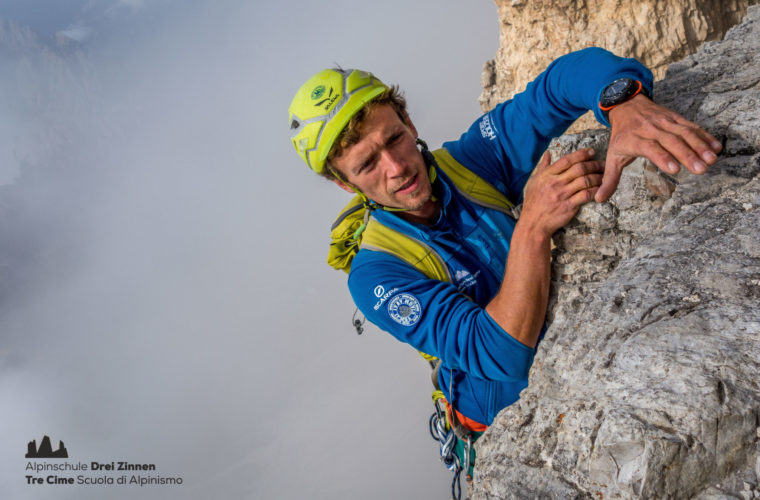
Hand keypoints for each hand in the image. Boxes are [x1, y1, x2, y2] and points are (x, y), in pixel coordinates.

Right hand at [521, 148, 602, 235]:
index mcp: (547, 175)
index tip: (591, 152)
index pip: (567, 160)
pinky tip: (600, 189)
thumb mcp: (533, 182)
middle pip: (579, 168)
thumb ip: (542, 167)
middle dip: (594, 164)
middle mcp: (555, 183)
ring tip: (604, 176)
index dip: (581, 154)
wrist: (533, 223)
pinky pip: (586, 195)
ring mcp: (562, 195)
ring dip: (597, 177)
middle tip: (602, 164)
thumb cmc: (533, 202)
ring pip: (585, 181)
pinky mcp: (569, 206)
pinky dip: (595, 190)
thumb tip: (547, 153)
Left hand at [597, 94, 722, 201]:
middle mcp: (650, 129)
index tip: (675, 169)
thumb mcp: (612, 156)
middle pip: (671, 141)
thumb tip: (598, 199)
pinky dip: (704, 136)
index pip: (650, 148)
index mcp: (634, 139)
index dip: (662, 157)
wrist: (626, 105)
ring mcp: (665, 121)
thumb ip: (609, 179)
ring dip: (700, 146)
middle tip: (701, 169)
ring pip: (684, 133)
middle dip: (687, 155)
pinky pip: (691, 126)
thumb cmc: (621, 136)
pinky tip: (716, 147)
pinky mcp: (675, 118)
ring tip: (712, 159)